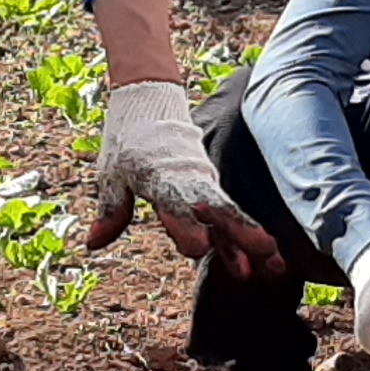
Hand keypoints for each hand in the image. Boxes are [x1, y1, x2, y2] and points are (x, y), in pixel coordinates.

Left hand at [81, 81, 281, 275]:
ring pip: (232, 216)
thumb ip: (111, 212)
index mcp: (160, 176)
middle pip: (217, 210)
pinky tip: (267, 262)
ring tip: (277, 267)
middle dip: (239, 234)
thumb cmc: (127, 144)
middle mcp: (189, 182)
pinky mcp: (211, 189)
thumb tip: (92, 245)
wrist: (149, 103)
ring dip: (253, 241)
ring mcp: (205, 185)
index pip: (176, 204)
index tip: (199, 249)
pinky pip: (231, 216)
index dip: (185, 225)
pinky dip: (246, 237)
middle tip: (263, 256)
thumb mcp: (112, 176)